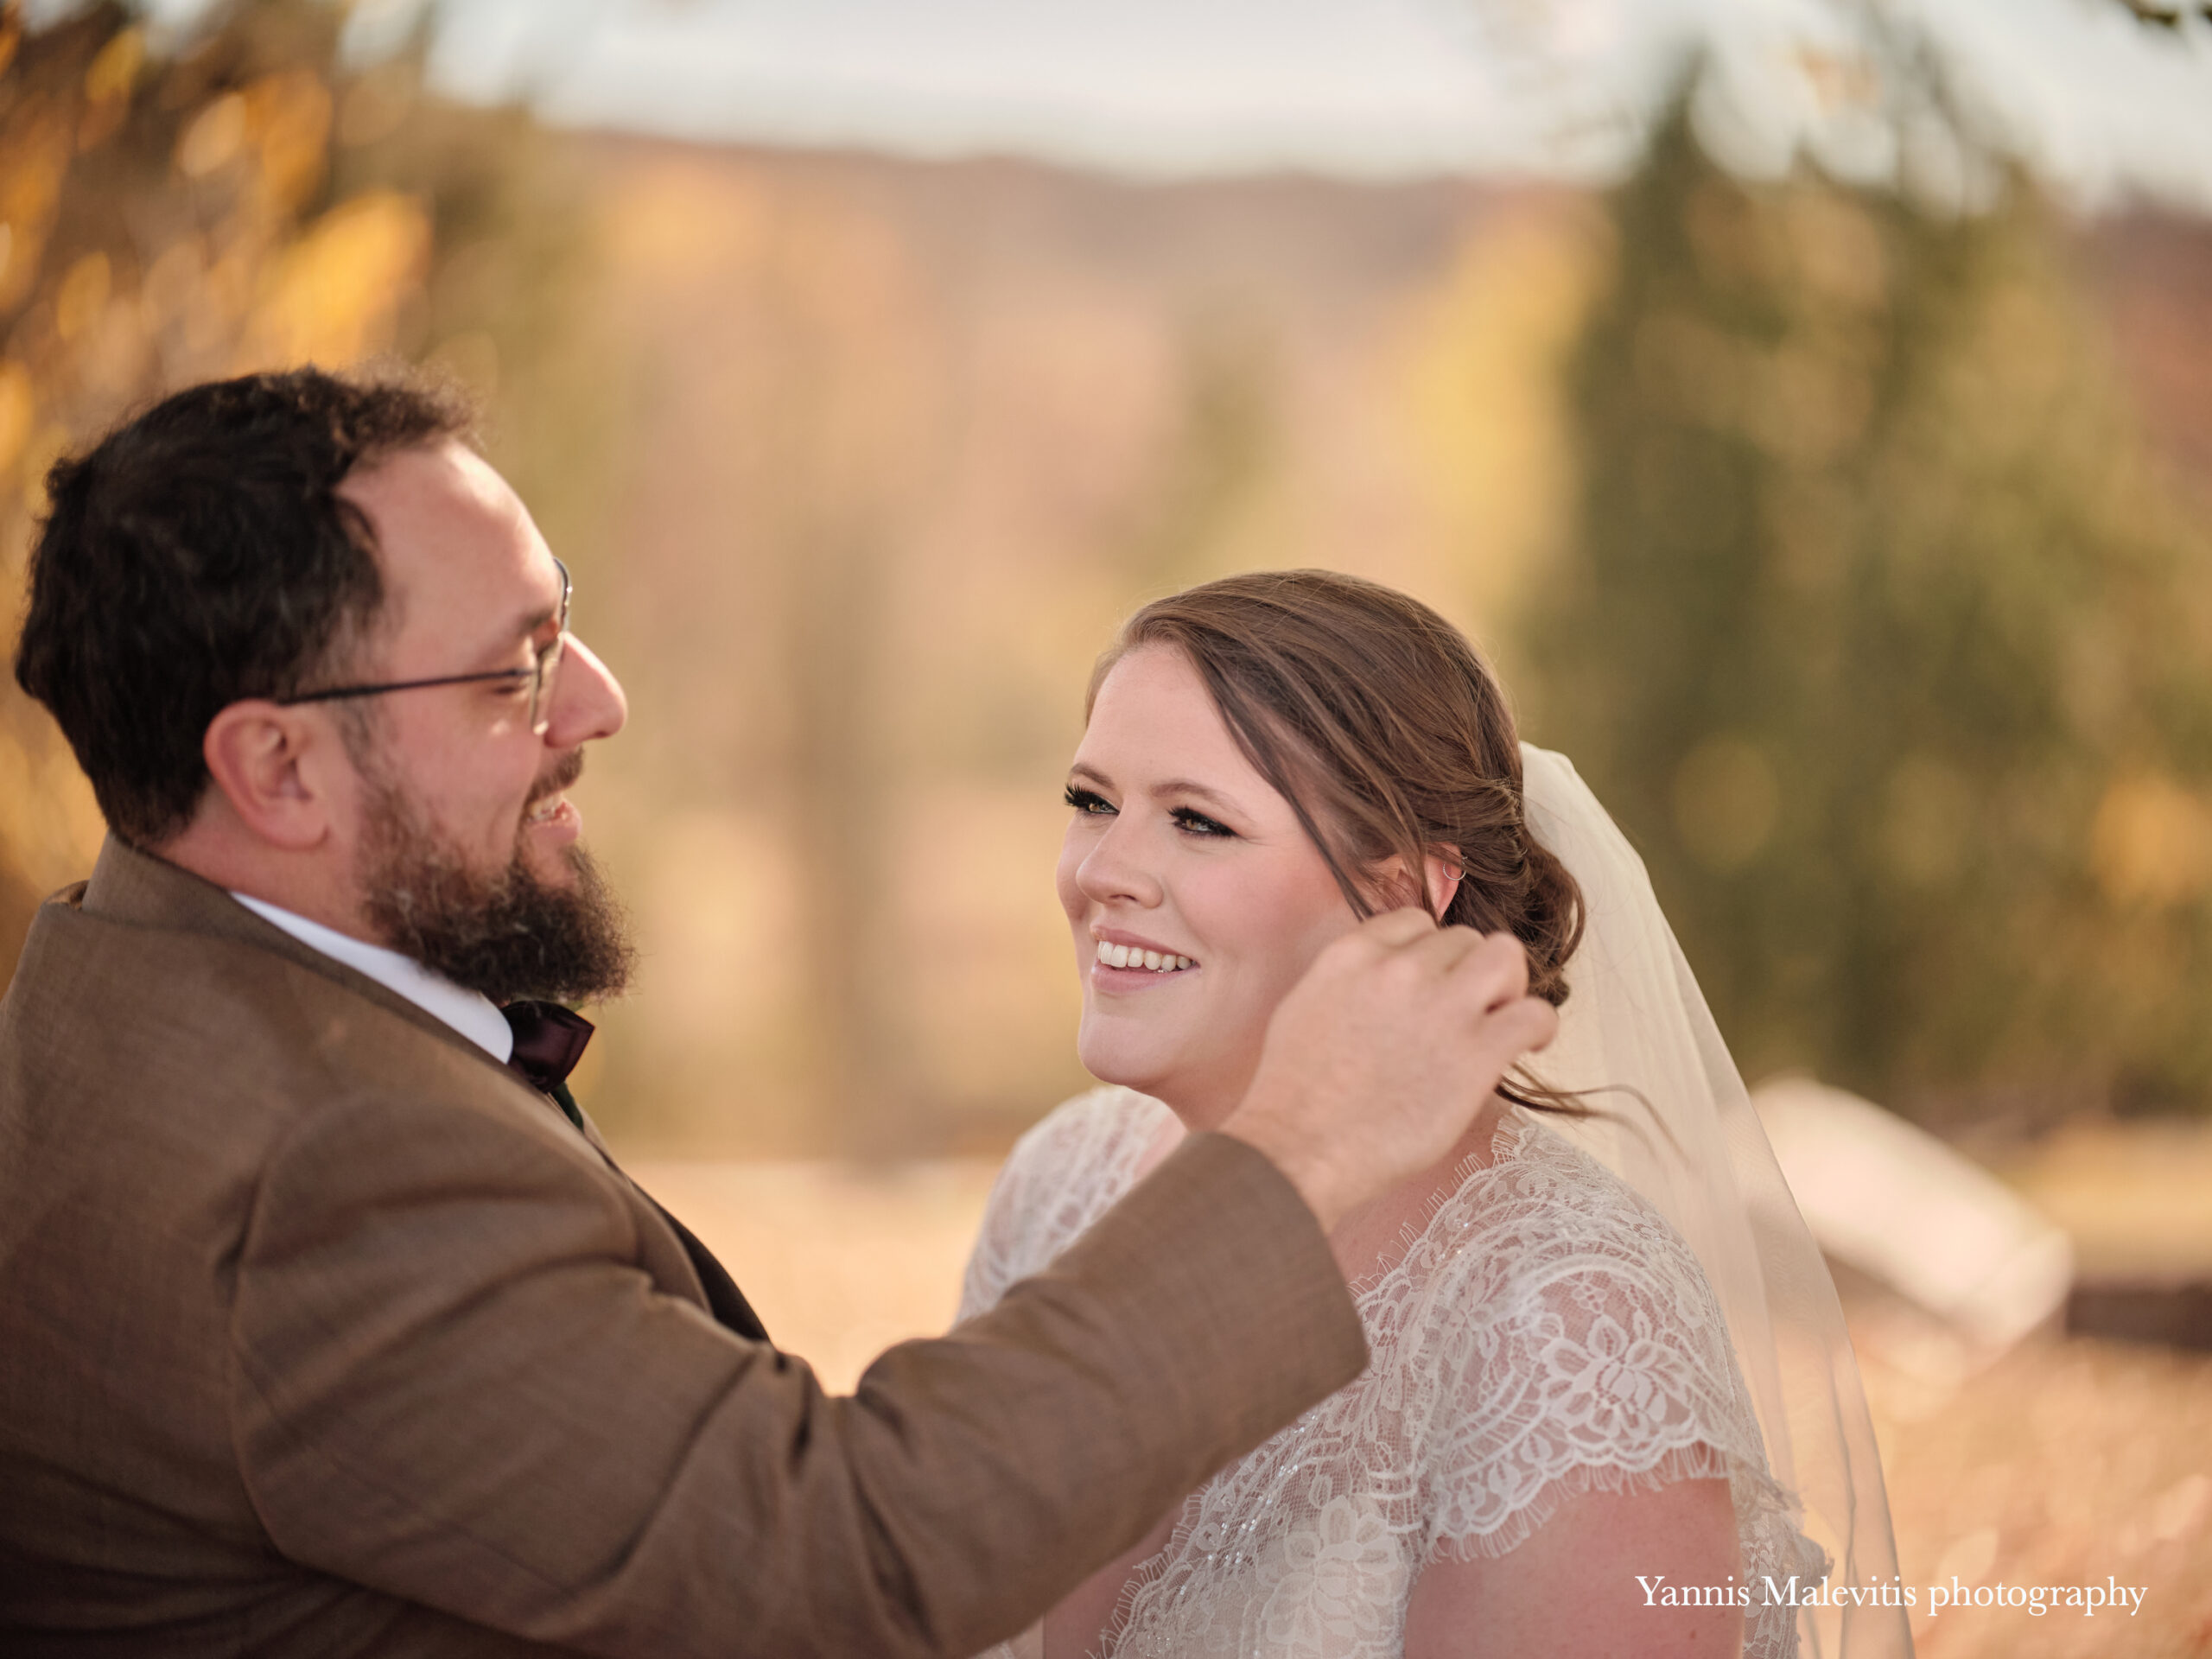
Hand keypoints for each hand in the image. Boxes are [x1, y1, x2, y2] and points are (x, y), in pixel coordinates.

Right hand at [1217, 910, 1558, 1232]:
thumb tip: (1382, 978)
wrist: (1299, 1147)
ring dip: (1507, 985)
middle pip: (1464, 939)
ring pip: (1505, 957)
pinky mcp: (1477, 1053)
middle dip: (1467, 973)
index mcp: (1353, 954)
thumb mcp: (1305, 1005)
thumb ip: (1350, 979)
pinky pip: (1535, 1013)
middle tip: (1465, 1012)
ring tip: (1498, 1020)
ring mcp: (1442, 1007)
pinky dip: (1538, 1026)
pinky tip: (1527, 1045)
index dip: (1431, 954)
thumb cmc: (1292, 1093)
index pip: (1415, 921)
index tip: (1433, 984)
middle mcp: (1400, 969)